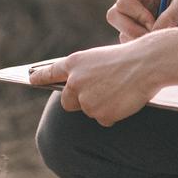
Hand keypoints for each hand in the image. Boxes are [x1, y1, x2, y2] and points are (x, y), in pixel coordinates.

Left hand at [27, 35, 177, 126]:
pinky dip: (114, 114)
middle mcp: (75, 82)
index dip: (39, 77)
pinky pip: (104, 119)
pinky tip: (124, 100)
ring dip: (102, 106)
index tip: (30, 79)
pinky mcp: (100, 114)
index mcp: (74, 63)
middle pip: (67, 102)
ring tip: (119, 91)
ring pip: (89, 111)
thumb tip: (79, 91)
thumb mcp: (100, 59)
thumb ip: (85, 74)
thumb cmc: (128, 58)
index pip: (49, 72)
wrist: (147, 64)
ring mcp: (86, 100)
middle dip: (79, 102)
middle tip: (98, 94)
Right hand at [107, 0, 177, 42]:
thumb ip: (170, 16)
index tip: (154, 23)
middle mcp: (132, 5)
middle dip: (133, 30)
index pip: (123, 3)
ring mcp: (132, 22)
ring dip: (140, 41)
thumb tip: (153, 33)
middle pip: (114, 17)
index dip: (137, 15)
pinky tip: (159, 46)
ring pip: (122, 34)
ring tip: (162, 40)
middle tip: (154, 36)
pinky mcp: (136, 36)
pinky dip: (143, 49)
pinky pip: (130, 46)